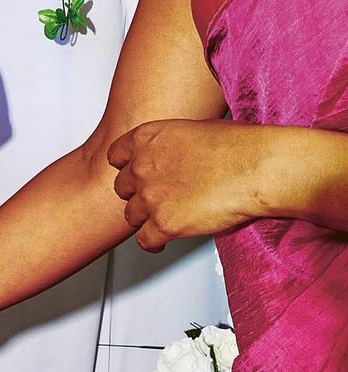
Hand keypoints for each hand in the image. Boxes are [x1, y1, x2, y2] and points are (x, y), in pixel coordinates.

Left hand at [108, 119, 263, 251]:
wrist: (255, 168)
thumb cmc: (236, 146)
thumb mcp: (192, 128)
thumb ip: (171, 144)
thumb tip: (175, 153)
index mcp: (146, 139)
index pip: (116, 156)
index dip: (126, 167)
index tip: (133, 174)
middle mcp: (141, 167)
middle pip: (122, 187)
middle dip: (137, 193)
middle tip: (154, 197)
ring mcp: (150, 197)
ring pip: (131, 215)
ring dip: (145, 218)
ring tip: (161, 219)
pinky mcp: (165, 223)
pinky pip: (144, 240)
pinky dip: (152, 243)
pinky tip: (161, 241)